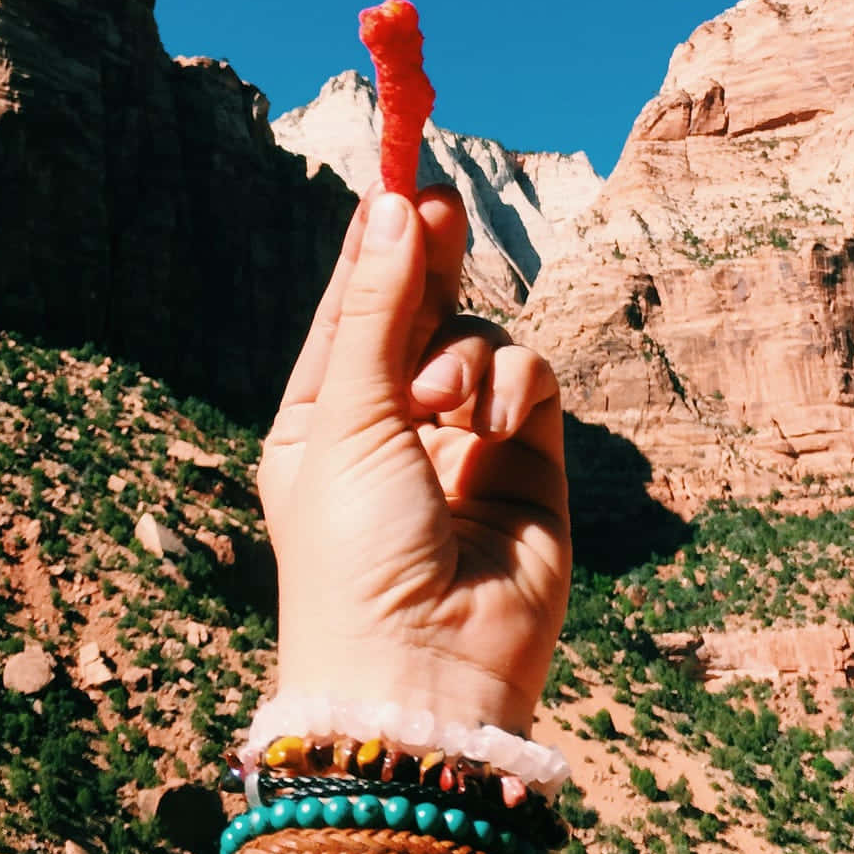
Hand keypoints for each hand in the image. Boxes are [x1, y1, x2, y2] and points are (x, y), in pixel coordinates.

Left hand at [257, 185, 570, 736]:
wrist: (425, 676)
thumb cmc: (352, 553)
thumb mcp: (343, 417)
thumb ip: (375, 310)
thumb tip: (392, 206)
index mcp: (325, 415)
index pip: (353, 307)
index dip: (375, 244)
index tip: (395, 176)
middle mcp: (394, 422)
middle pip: (421, 309)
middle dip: (430, 259)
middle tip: (439, 201)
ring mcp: (465, 442)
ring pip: (480, 338)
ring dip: (464, 352)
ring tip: (441, 404)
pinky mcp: (529, 462)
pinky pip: (529, 377)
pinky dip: (513, 385)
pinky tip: (490, 426)